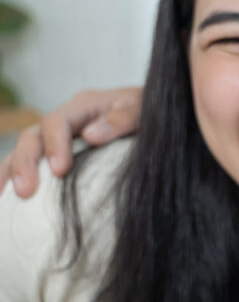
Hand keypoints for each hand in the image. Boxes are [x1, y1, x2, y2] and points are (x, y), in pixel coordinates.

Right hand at [0, 86, 141, 197]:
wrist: (160, 118)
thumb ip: (124, 120)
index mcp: (85, 104)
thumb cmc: (153, 114)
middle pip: (33, 135)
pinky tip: (4, 195)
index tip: (60, 170)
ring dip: (12, 171)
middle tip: (26, 191)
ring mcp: (60, 136)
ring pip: (24, 149)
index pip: (57, 121)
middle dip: (25, 163)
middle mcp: (67, 118)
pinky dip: (14, 175)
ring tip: (5, 197)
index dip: (55, 145)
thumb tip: (91, 135)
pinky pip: (31, 163)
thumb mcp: (145, 111)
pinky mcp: (60, 152)